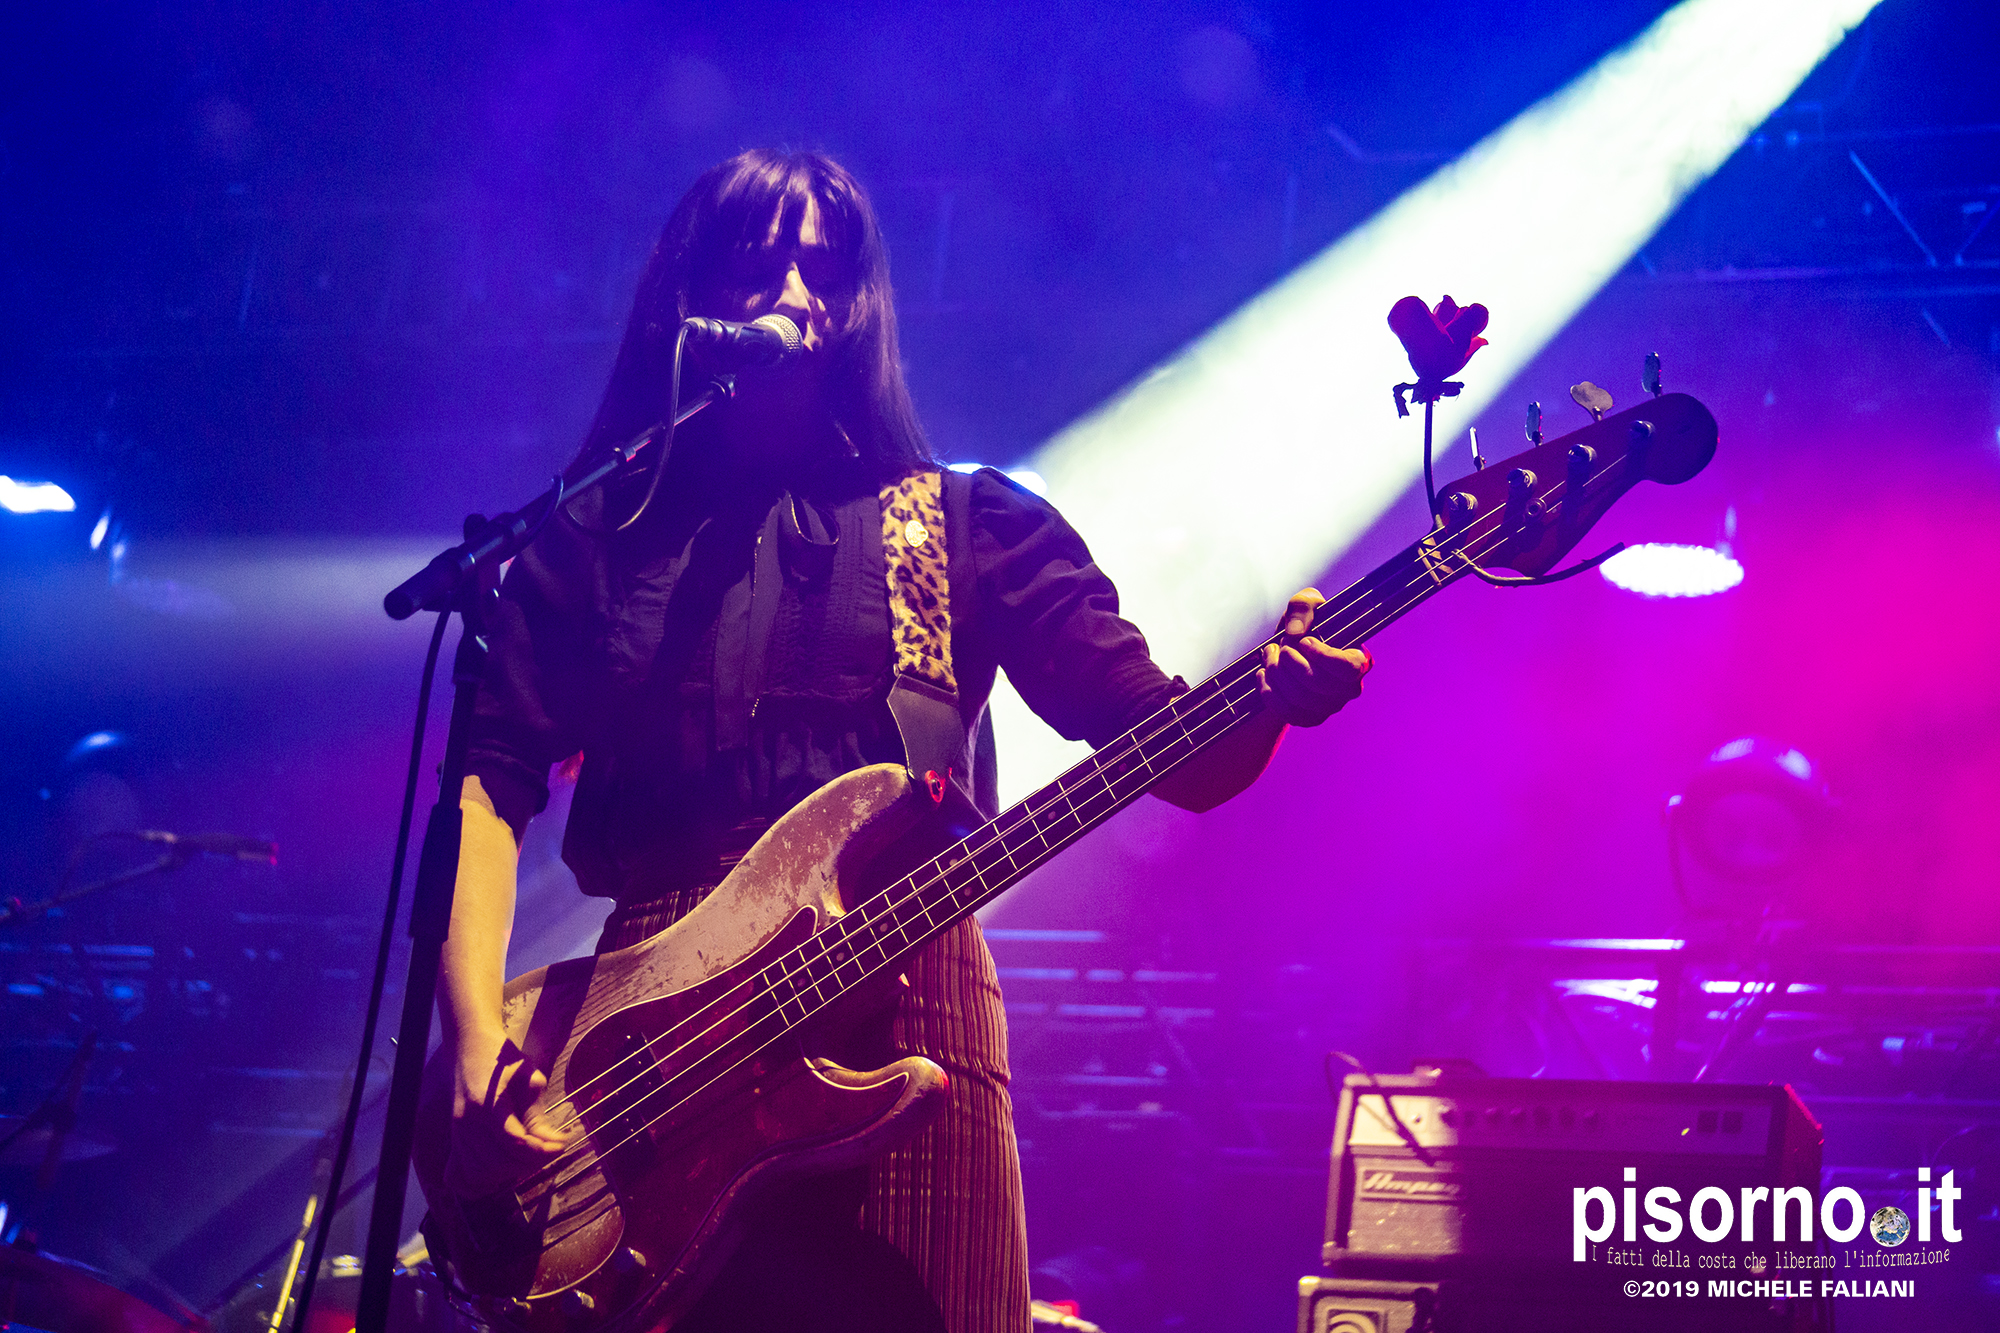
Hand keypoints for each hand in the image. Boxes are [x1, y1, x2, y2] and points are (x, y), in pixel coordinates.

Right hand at [445, 1027, 572, 1197]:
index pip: (514, 1144)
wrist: (470, 1047)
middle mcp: (465, 1123)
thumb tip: (555, 1145)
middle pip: (498, 1163)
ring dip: (509, 1173)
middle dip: (529, 1163)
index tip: (561, 1145)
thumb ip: (538, 1116)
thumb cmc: (504, 1060)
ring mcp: (456, 1134)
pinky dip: (480, 1182)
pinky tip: (500, 1171)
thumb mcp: (529, 1079)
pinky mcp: (453, 1141)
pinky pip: (459, 1178)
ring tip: (527, 1157)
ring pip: (481, 1174)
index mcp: (487, 1104)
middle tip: (548, 1149)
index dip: (541, 1152)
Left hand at [1257, 588, 1371, 725]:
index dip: (1323, 656)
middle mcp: (1349, 689)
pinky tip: (1263, 673)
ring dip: (1276, 673)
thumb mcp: (1307, 603)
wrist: (1292, 650)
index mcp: (1358, 661)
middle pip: (1318, 683)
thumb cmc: (1307, 624)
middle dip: (1290, 661)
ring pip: (1300, 698)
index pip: (1348, 668)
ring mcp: (1329, 707)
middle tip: (1279, 645)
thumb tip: (1294, 632)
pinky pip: (1287, 712)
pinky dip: (1269, 692)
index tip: (1304, 641)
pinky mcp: (1309, 718)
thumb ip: (1302, 606)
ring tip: (1269, 654)